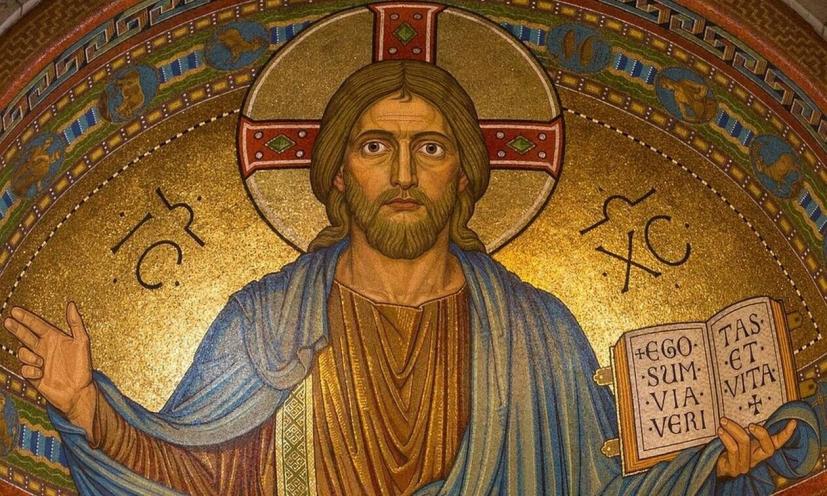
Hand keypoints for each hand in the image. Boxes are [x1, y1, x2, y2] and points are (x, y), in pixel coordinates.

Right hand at [3, 302, 95, 436]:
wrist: (79, 392)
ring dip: (29, 355)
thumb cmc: (82, 367)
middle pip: (25, 335)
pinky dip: (31, 369)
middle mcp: (44, 348)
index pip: (37, 325)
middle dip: (16, 328)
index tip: (15, 310)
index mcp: (54, 338)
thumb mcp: (82, 342)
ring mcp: (38, 362)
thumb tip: (71, 304)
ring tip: (41, 361)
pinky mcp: (33, 375)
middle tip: (7, 321)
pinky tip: (40, 372)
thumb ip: (76, 323)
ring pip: (23, 352)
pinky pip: (24, 369)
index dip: (26, 317)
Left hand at [716, 416, 796, 477]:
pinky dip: (726, 438)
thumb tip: (742, 409)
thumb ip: (743, 429)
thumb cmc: (728, 449)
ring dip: (734, 429)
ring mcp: (745, 465)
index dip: (786, 435)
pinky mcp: (733, 468)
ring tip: (724, 421)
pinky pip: (732, 450)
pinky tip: (720, 431)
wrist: (716, 467)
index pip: (777, 443)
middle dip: (762, 434)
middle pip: (768, 449)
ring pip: (745, 444)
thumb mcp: (738, 438)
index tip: (793, 422)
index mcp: (759, 450)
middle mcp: (755, 458)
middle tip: (750, 424)